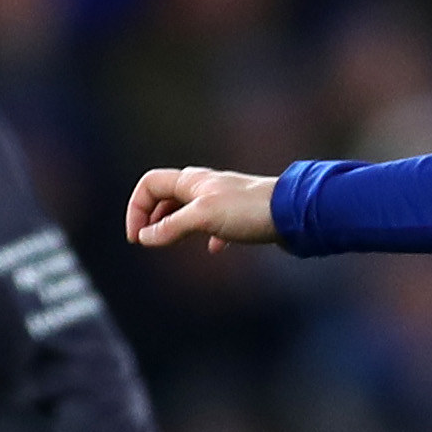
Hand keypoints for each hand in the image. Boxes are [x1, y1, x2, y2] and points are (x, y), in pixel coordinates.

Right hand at [128, 167, 279, 252]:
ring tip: (170, 243)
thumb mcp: (203, 217)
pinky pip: (215, 223)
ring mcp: (222, 200)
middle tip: (147, 241)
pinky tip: (214, 249)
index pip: (150, 184)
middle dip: (151, 217)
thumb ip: (171, 227)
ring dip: (175, 225)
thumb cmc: (249, 210)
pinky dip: (207, 236)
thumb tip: (145, 237)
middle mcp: (204, 186)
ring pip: (189, 210)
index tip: (137, 237)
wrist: (294, 213)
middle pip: (166, 196)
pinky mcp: (240, 215)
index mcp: (191, 181)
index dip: (137, 208)